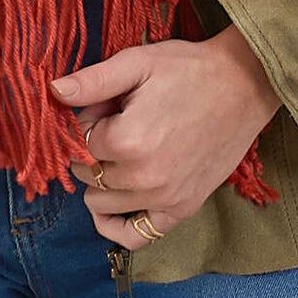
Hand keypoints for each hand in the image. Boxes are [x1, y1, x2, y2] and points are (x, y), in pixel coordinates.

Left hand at [48, 26, 281, 250]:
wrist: (245, 85)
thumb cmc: (190, 69)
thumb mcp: (139, 62)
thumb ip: (93, 81)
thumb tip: (53, 92)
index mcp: (127, 140)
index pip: (80, 142)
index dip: (89, 121)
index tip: (110, 106)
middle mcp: (143, 177)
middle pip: (87, 175)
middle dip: (94, 150)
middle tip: (120, 124)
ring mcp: (164, 198)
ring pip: (101, 204)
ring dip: (103, 180)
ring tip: (128, 150)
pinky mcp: (182, 209)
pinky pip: (134, 236)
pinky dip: (116, 224)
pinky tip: (115, 203)